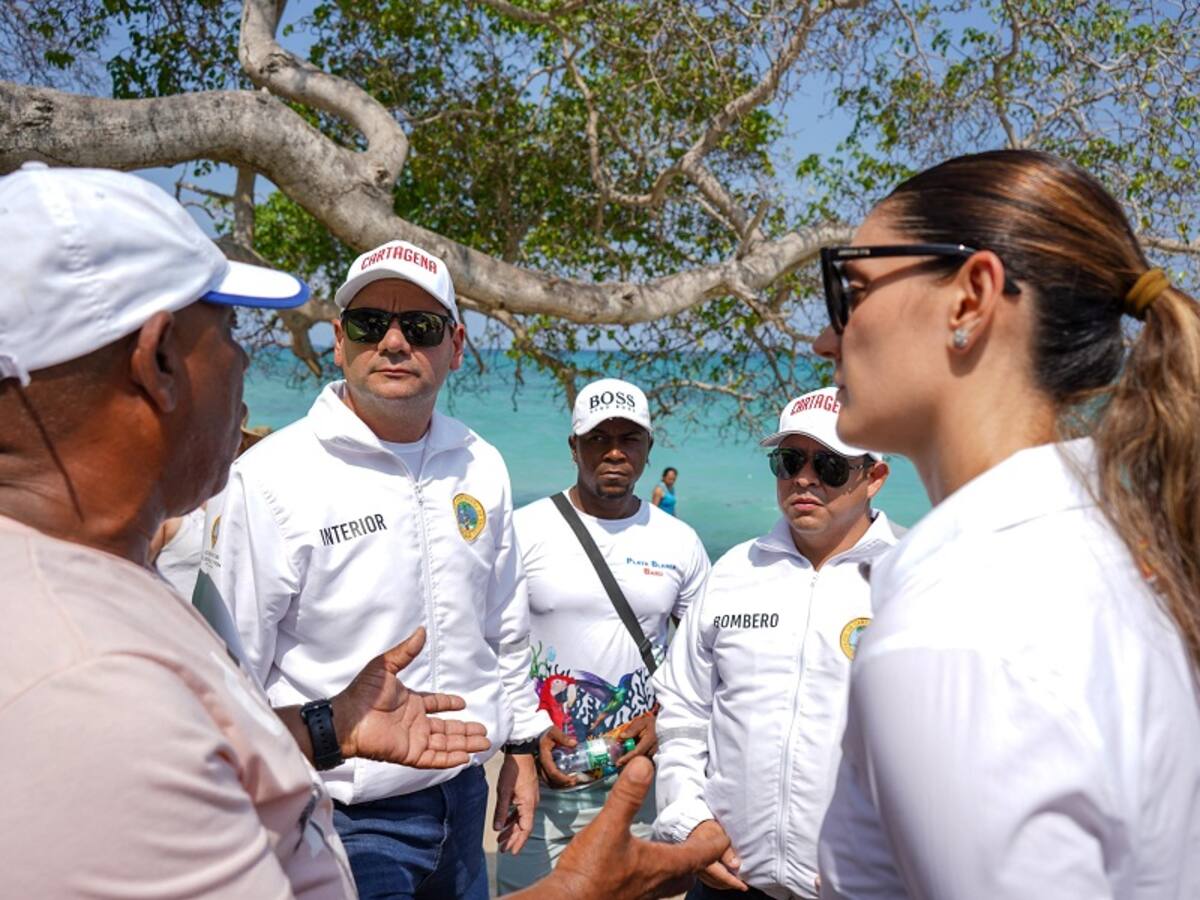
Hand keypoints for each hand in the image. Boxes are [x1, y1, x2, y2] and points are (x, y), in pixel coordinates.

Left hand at [332, 627, 489, 767]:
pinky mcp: (409, 754)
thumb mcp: (386, 665)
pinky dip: (450, 759)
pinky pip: (434, 759)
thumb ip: (406, 651)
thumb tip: (421, 630)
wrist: (347, 718)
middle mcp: (415, 722)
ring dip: (465, 743)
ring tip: (485, 743)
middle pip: (447, 728)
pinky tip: (466, 757)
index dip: (449, 704)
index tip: (463, 704)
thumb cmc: (363, 692)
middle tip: (485, 731)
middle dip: (466, 730)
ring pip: (446, 744)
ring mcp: (413, 739)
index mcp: (411, 703)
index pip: (435, 704)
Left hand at [494, 752, 538, 853]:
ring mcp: (530, 798)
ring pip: (522, 819)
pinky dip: (513, 819)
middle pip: (524, 826)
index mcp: (528, 805)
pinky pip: (521, 811)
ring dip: (512, 829)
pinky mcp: (527, 794)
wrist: (521, 752)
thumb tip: (498, 828)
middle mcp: (532, 804)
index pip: (525, 829)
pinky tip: (505, 823)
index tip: (511, 851)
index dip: (518, 841)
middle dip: (514, 838)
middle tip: (503, 849)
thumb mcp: (504, 791)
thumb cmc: (513, 770)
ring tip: (501, 838)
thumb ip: (501, 811)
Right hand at [504, 758, 728, 898]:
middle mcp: (659, 883)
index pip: (704, 853)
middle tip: (704, 841)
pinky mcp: (626, 898)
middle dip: (701, 858)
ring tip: (675, 850)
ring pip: (672, 882)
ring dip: (679, 866)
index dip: (718, 841)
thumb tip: (645, 763)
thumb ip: (628, 795)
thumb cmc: (589, 871)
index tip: (726, 830)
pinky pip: (653, 887)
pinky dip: (657, 873)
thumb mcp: (608, 826)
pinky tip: (641, 864)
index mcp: (663, 865)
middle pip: (691, 872)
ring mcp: (643, 894)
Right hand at [537, 727, 580, 787]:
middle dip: (563, 784)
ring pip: (549, 782)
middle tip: (574, 781)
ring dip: (560, 785)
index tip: (573, 779)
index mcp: (544, 757)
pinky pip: (549, 779)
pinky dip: (557, 782)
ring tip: (572, 782)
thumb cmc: (546, 733)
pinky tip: (566, 780)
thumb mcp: (554, 732)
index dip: (563, 778)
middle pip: (550, 781)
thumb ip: (563, 738)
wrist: (538, 732)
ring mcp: (541, 767)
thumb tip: (574, 743)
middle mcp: (541, 765)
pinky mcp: (543, 768)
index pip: (552, 772)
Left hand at [615, 712, 657, 765]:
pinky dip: (636, 759)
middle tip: (618, 763)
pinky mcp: (653, 754)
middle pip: (639, 759)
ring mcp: (654, 752)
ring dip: (632, 761)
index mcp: (650, 740)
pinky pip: (644, 759)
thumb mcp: (641, 722)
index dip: (627, 758)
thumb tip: (621, 736)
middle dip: (628, 762)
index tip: (618, 762)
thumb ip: (632, 730)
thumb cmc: (650, 722)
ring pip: (641, 760)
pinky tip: (629, 758)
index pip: (637, 752)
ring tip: (622, 761)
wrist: (661, 725)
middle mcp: (653, 748)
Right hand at [691, 821, 746, 891]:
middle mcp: (701, 867)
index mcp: (707, 860)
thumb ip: (727, 851)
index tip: (744, 887)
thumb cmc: (708, 828)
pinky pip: (708, 879)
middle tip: (741, 884)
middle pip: (718, 882)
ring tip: (734, 881)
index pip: (723, 876)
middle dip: (730, 884)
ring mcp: (698, 868)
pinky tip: (722, 878)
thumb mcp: (719, 835)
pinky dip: (717, 881)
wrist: (694, 824)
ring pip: (713, 882)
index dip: (735, 883)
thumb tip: (735, 865)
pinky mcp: (697, 866)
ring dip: (724, 883)